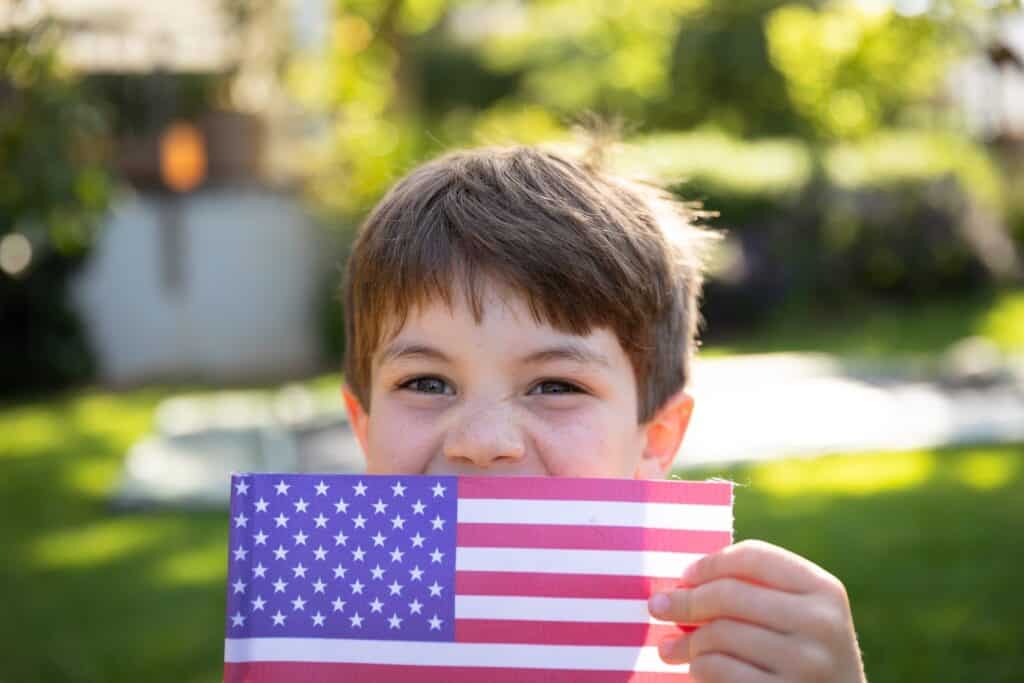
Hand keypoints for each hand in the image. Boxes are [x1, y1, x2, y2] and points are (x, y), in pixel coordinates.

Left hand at [648, 540, 865, 682]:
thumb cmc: (805, 657)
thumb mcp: (800, 617)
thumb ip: (756, 592)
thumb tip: (681, 586)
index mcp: (824, 590)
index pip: (754, 556)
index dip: (710, 563)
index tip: (685, 576)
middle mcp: (820, 624)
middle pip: (729, 594)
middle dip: (684, 600)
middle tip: (657, 606)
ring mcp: (805, 664)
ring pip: (719, 635)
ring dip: (686, 642)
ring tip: (671, 648)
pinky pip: (719, 671)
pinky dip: (698, 669)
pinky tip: (694, 671)